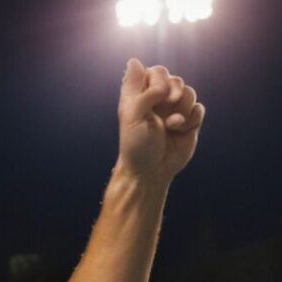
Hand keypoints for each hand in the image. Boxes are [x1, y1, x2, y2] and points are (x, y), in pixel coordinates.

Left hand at [117, 59, 204, 183]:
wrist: (151, 171)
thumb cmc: (136, 145)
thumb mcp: (131, 116)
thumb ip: (136, 89)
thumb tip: (134, 61)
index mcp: (141, 97)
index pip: (156, 71)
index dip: (159, 79)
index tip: (156, 94)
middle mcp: (158, 102)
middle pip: (175, 79)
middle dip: (174, 90)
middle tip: (167, 104)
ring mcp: (174, 111)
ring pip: (189, 92)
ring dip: (182, 107)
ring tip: (172, 124)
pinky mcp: (189, 122)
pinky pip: (199, 108)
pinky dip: (192, 118)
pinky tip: (181, 130)